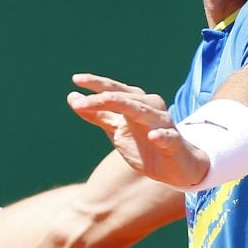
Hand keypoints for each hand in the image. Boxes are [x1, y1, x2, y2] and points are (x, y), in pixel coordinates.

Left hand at [67, 73, 207, 188]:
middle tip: (80, 102)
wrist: (175, 168)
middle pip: (125, 98)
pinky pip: (168, 136)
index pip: (113, 90)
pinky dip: (161, 135)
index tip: (76, 79)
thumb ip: (96, 114)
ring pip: (144, 111)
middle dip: (102, 98)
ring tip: (107, 99)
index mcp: (134, 103)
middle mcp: (149, 107)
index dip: (96, 83)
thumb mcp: (116, 129)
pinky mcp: (174, 142)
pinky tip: (153, 136)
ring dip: (126, 105)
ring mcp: (162, 124)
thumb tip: (72, 97)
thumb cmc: (144, 144)